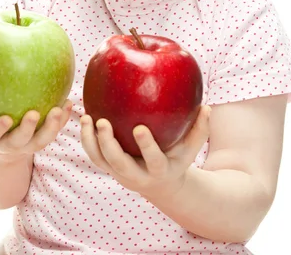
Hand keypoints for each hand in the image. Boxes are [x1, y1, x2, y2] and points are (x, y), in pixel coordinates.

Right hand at [0, 58, 71, 162]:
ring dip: (52, 127)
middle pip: (19, 142)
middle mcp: (6, 146)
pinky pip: (54, 132)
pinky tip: (70, 102)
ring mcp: (25, 147)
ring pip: (41, 142)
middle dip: (28, 130)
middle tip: (36, 113)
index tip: (6, 118)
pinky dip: (63, 120)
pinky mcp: (40, 142)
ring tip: (59, 108)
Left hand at [80, 105, 210, 199]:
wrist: (161, 184)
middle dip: (108, 144)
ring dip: (90, 141)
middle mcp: (136, 175)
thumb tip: (207, 106)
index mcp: (159, 170)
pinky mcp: (108, 168)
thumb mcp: (191, 148)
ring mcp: (119, 173)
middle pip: (119, 164)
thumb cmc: (177, 157)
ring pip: (100, 161)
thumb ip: (200, 129)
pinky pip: (93, 155)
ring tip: (86, 118)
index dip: (146, 146)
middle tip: (103, 122)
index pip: (153, 160)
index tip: (140, 128)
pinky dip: (86, 139)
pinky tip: (83, 118)